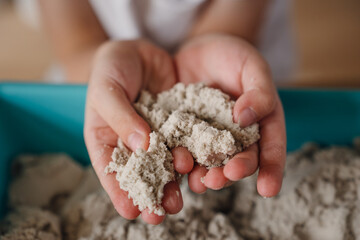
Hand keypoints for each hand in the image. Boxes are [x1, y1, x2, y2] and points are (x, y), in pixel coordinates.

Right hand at [84, 40, 191, 223]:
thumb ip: (120, 116)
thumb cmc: (112, 68)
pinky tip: (197, 170)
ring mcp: (156, 135)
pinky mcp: (177, 124)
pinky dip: (190, 156)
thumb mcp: (107, 88)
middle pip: (140, 173)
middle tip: (159, 215)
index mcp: (106, 137)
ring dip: (171, 182)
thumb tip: (142, 145)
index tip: (130, 211)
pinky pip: (184, 142)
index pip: (110, 169)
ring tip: (179, 201)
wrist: (139, 50)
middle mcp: (132, 142)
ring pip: (164, 163)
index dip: (118, 191)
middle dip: (150, 194)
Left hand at [175, 34, 285, 196]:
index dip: (271, 169)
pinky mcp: (187, 131)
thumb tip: (246, 118)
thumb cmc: (235, 56)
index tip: (268, 190)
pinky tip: (175, 168)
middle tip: (223, 178)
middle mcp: (236, 135)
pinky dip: (182, 159)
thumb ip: (258, 91)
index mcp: (261, 122)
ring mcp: (210, 135)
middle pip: (239, 159)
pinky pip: (185, 147)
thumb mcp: (253, 66)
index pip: (271, 148)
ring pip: (211, 160)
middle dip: (232, 173)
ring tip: (200, 183)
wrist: (202, 49)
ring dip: (207, 174)